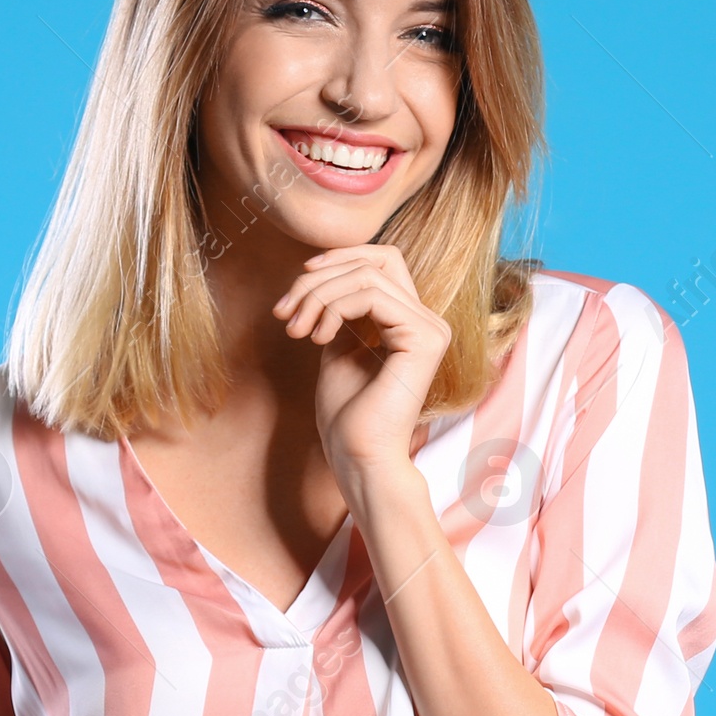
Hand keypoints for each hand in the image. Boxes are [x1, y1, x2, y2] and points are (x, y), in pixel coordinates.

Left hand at [273, 244, 450, 496]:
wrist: (358, 457)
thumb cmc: (346, 414)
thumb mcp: (338, 348)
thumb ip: (340, 311)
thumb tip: (322, 274)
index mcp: (410, 321)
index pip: (382, 260)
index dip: (339, 258)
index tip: (299, 280)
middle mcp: (428, 320)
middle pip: (372, 261)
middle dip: (318, 278)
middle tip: (284, 311)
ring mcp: (430, 328)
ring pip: (366, 275)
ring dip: (318, 296)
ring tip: (295, 329)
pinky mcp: (424, 338)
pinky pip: (370, 296)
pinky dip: (333, 309)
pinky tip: (318, 338)